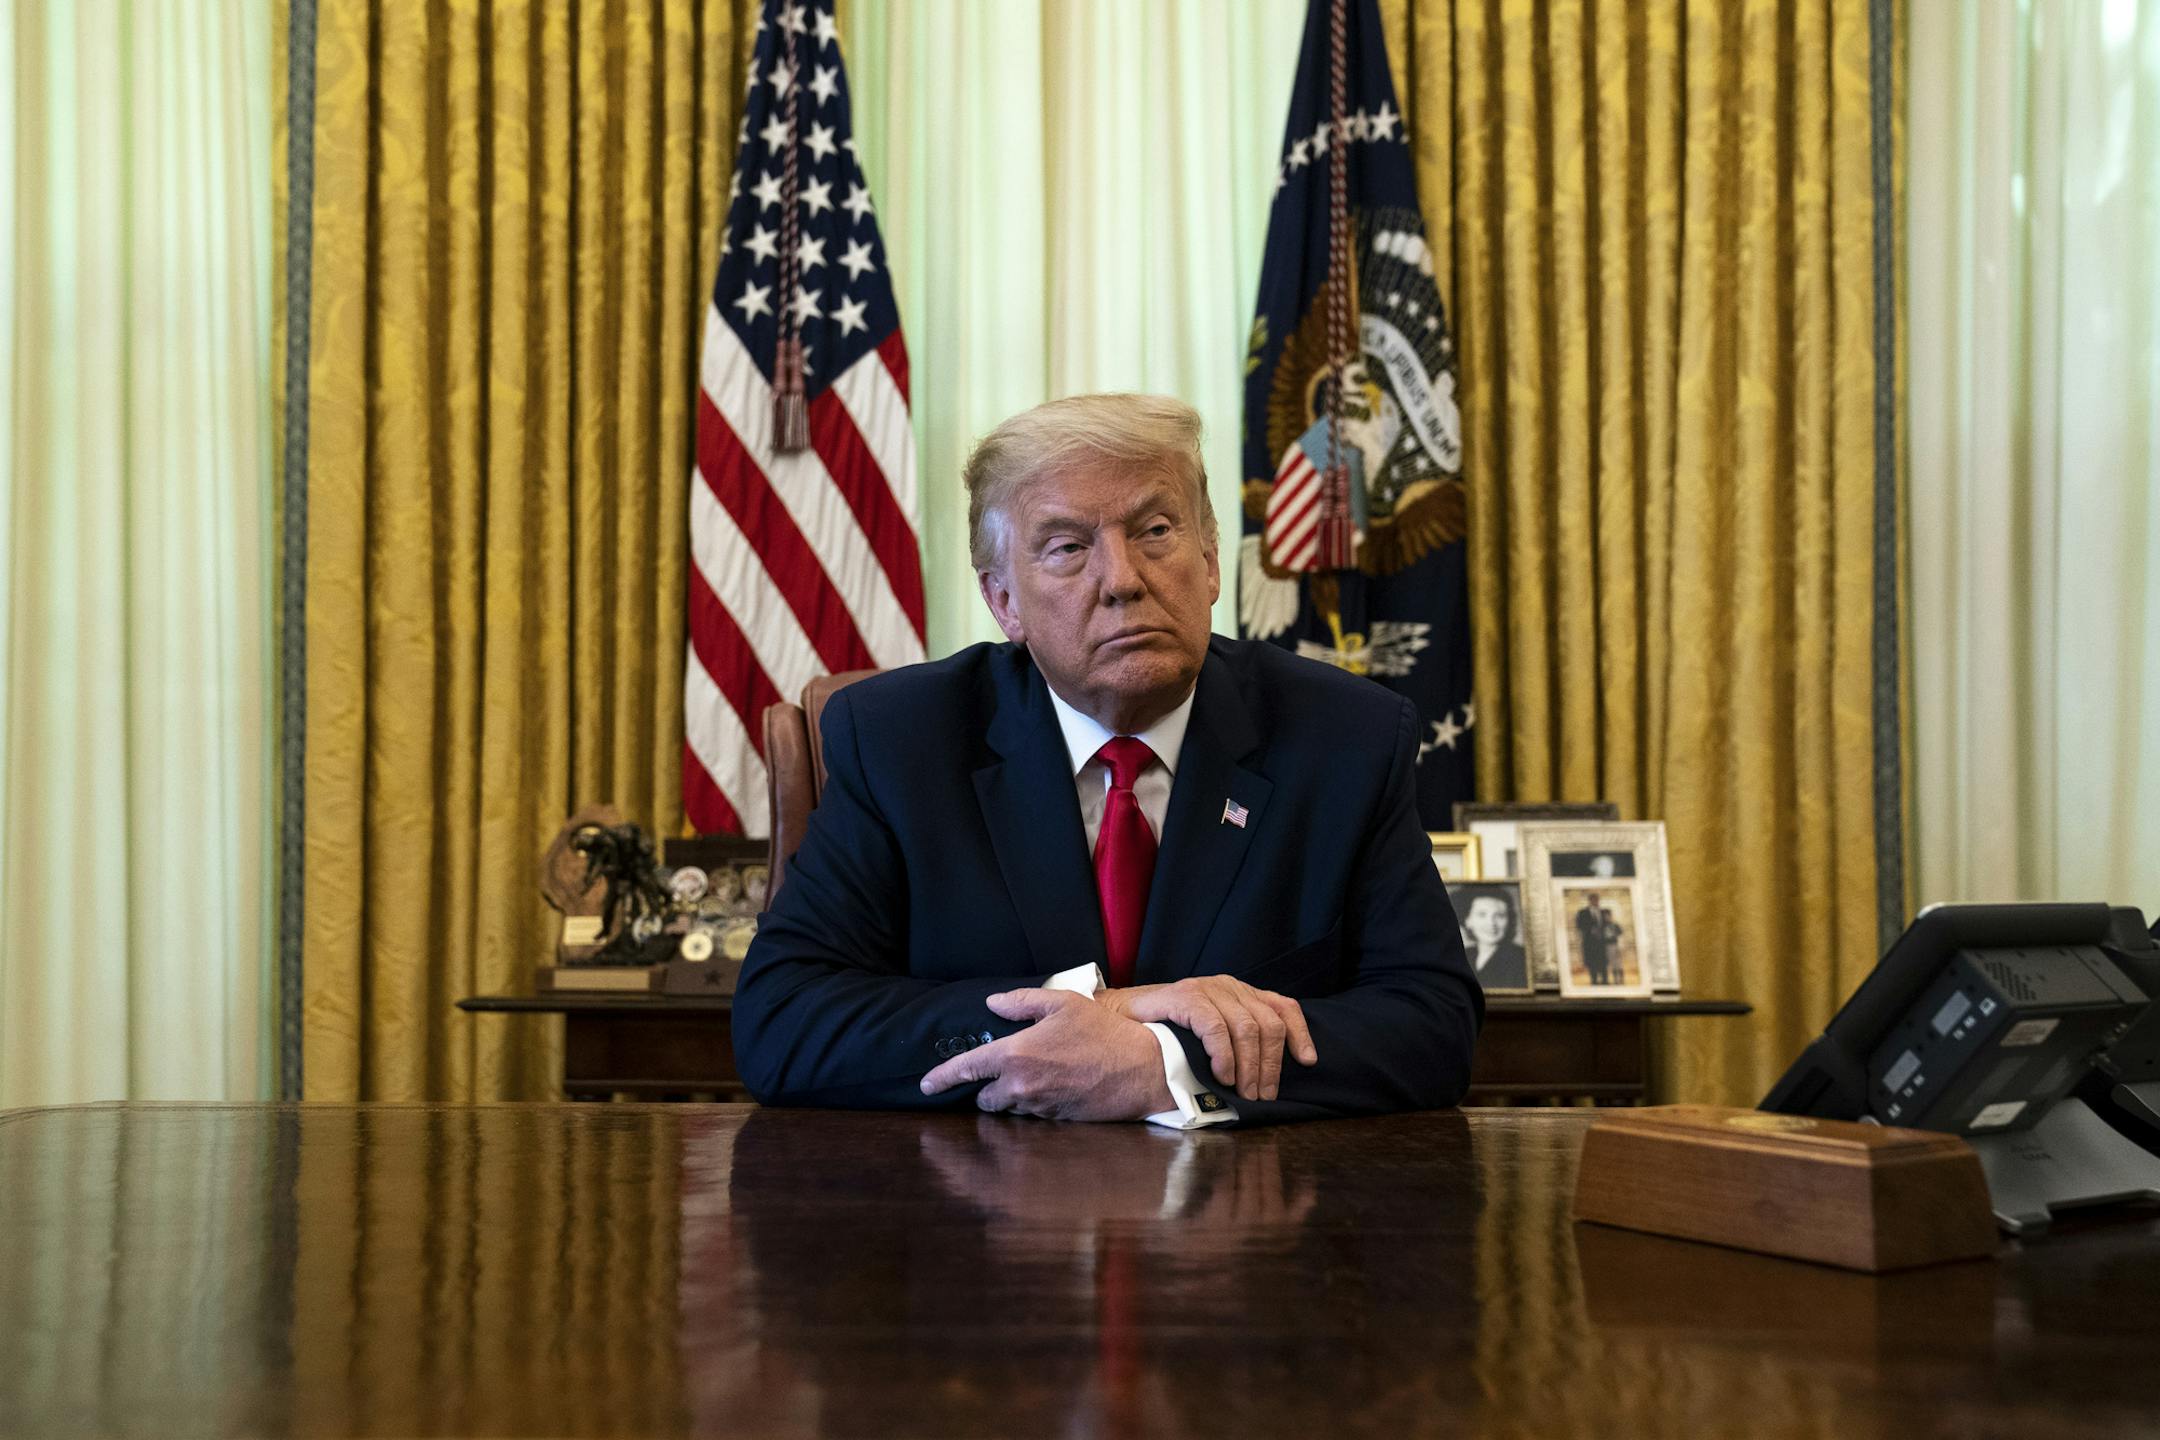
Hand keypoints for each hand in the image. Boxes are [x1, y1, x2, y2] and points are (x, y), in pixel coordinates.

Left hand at [917, 988, 1173, 1120]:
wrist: (1141, 1068)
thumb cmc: (1103, 1031)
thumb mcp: (1063, 1003)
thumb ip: (1022, 1001)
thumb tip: (992, 1004)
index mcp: (1015, 1054)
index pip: (966, 1069)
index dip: (941, 1077)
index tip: (926, 1085)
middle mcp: (1021, 1086)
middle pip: (984, 1099)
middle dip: (988, 1088)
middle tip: (1005, 1071)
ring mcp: (1038, 1108)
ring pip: (1009, 1109)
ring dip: (1013, 1097)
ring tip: (1037, 1076)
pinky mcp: (1055, 1122)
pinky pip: (1033, 1116)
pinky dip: (1034, 1105)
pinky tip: (1054, 1088)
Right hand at [1096, 976, 1316, 1101]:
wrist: (1117, 1019)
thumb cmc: (1165, 1033)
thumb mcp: (1210, 1036)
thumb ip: (1236, 1043)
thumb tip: (1266, 1076)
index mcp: (1239, 993)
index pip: (1282, 1007)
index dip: (1300, 1034)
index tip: (1307, 1061)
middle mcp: (1228, 986)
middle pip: (1269, 1024)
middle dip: (1271, 1065)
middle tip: (1261, 1096)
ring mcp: (1206, 988)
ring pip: (1247, 1028)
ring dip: (1249, 1067)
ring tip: (1242, 1092)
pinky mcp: (1185, 996)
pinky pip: (1216, 1026)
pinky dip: (1224, 1055)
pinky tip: (1221, 1075)